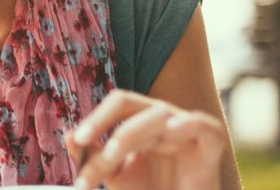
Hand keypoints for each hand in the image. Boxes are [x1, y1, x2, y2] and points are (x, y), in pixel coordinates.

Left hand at [66, 90, 225, 189]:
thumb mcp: (116, 176)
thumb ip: (92, 157)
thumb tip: (69, 138)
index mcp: (140, 119)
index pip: (116, 106)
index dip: (95, 119)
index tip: (76, 141)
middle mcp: (161, 116)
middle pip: (129, 104)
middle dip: (102, 122)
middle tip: (83, 143)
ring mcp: (186, 126)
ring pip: (156, 115)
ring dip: (128, 135)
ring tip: (110, 155)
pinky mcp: (211, 142)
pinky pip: (201, 124)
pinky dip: (187, 124)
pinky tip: (171, 131)